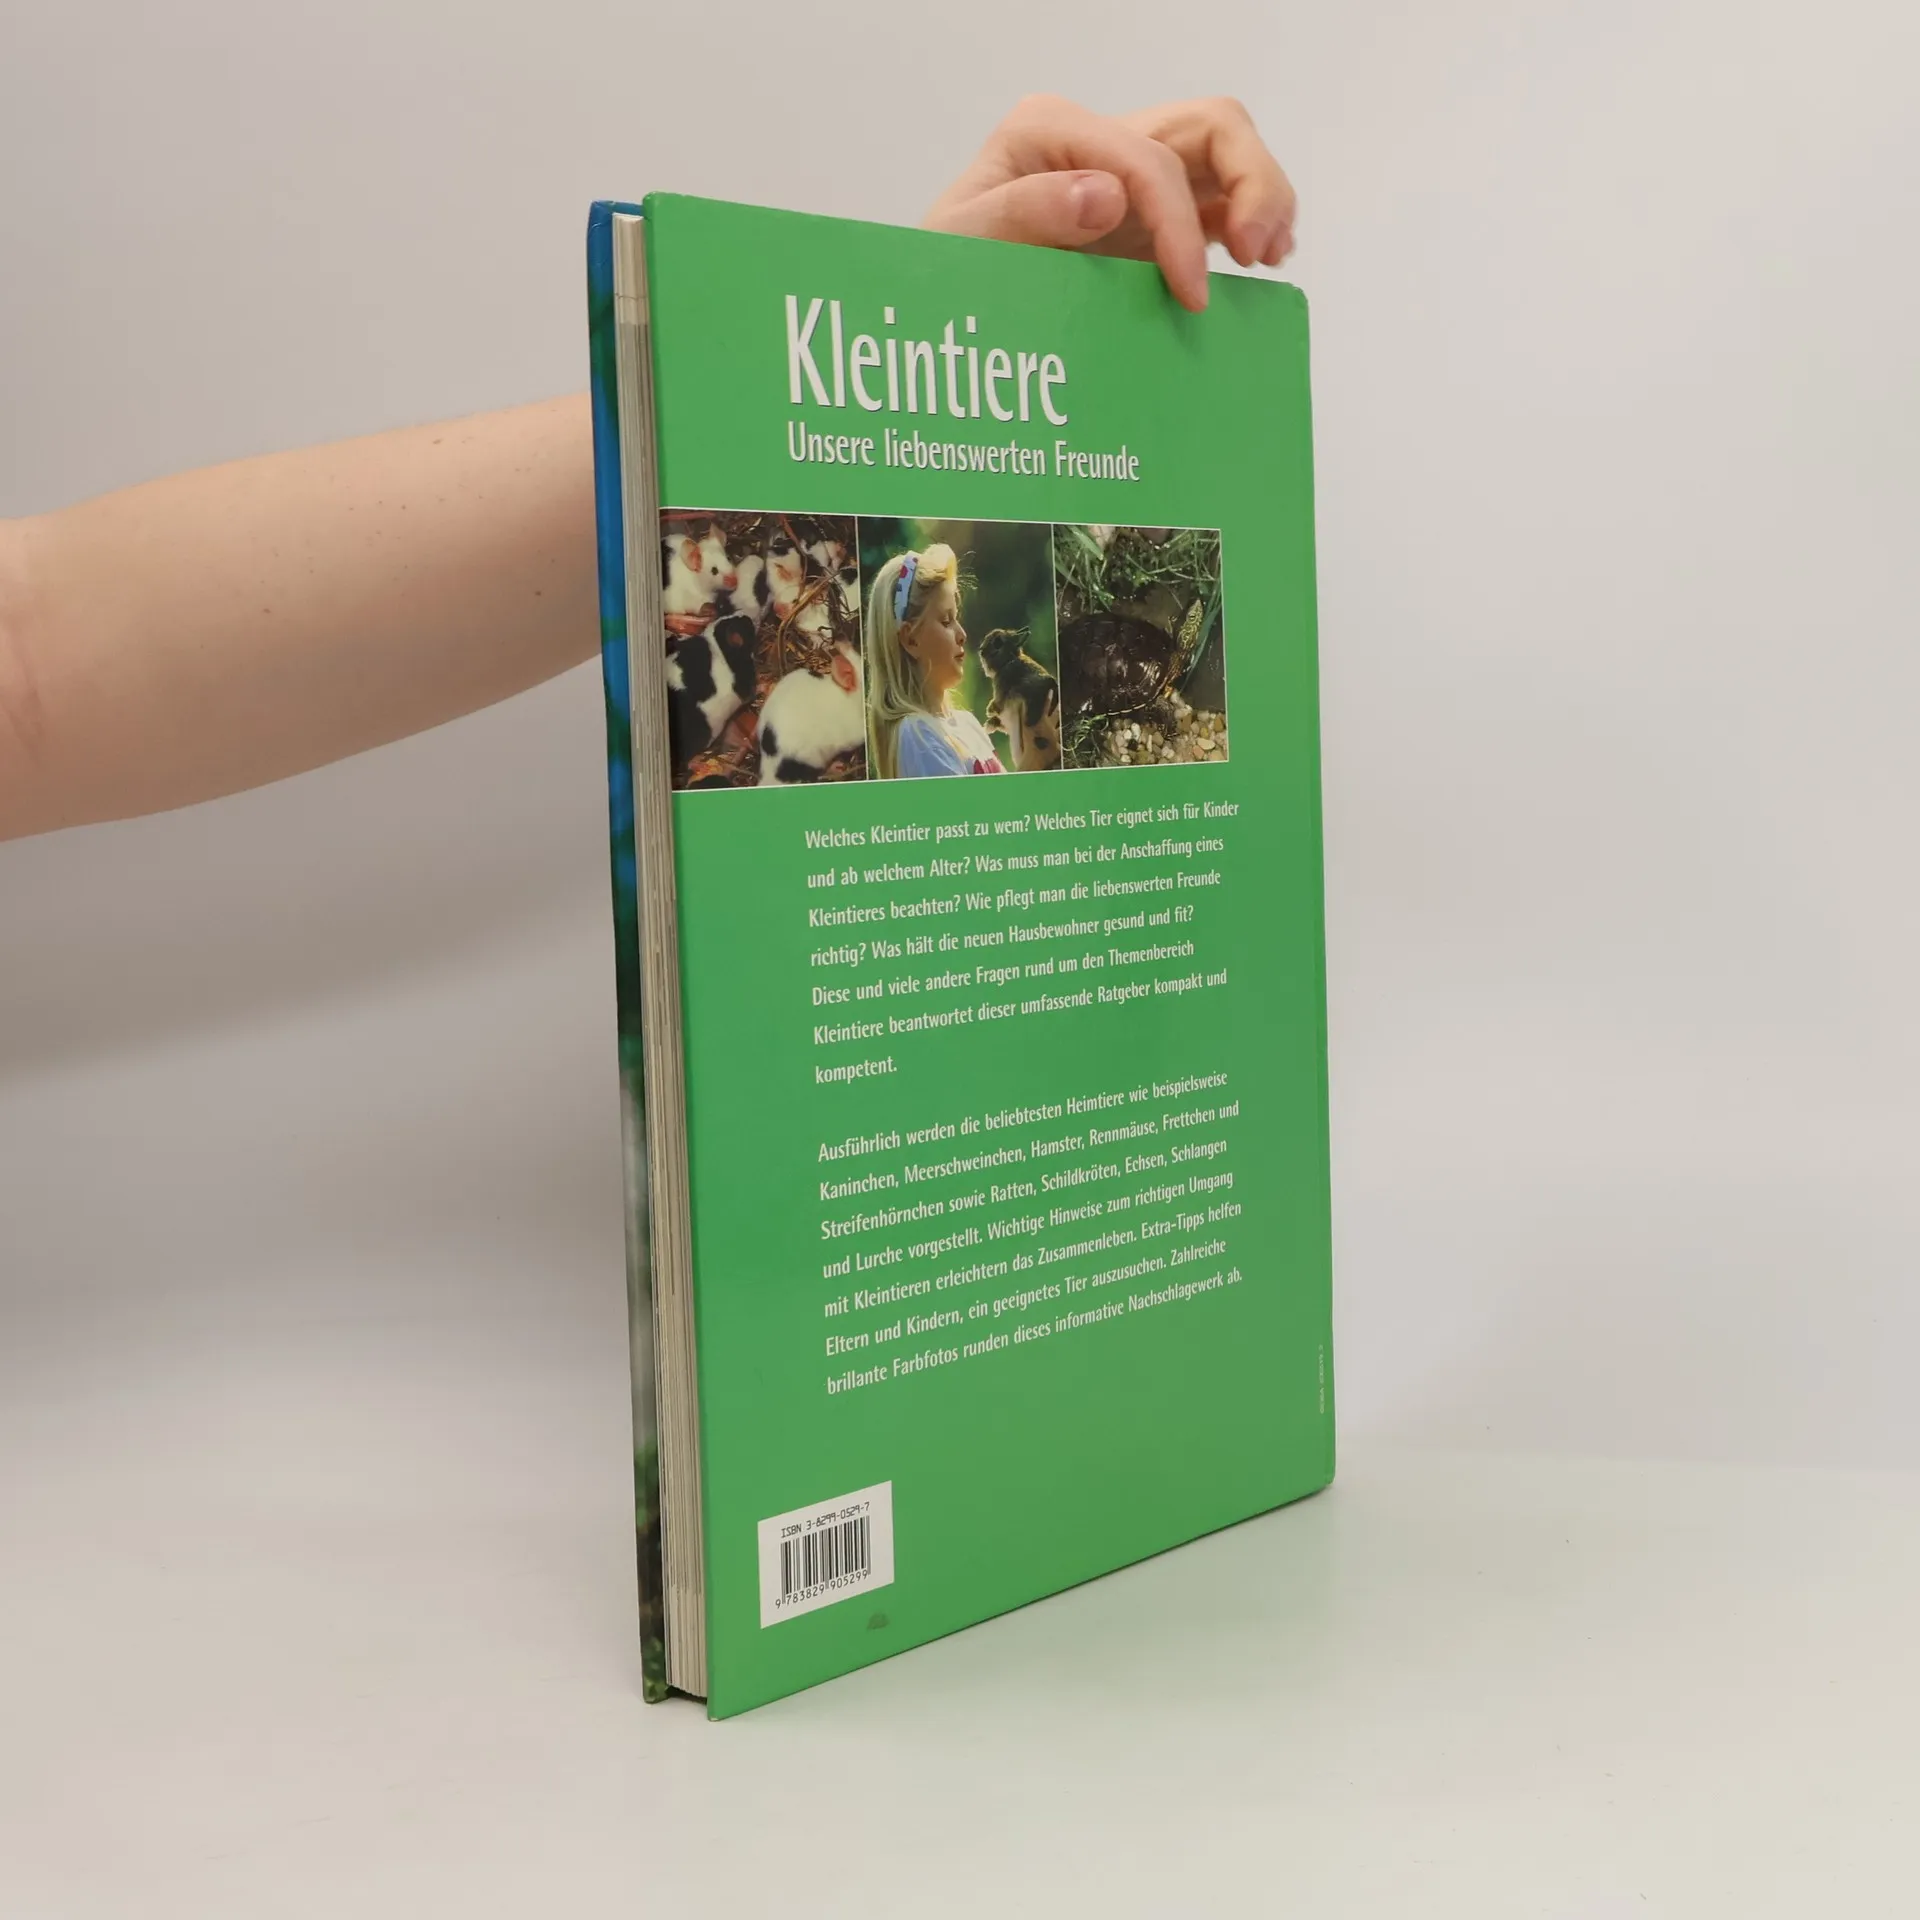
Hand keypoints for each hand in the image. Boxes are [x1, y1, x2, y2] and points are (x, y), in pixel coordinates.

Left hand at [923, 95, 1295, 312]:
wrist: (940, 307)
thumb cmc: (943, 271)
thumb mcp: (963, 242)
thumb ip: (1026, 213)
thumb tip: (1106, 195)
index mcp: (1053, 129)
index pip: (1147, 159)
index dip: (1179, 223)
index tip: (1190, 293)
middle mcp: (1100, 142)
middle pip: (1210, 126)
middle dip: (1251, 181)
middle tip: (1256, 254)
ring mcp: (1130, 176)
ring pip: (1227, 154)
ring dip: (1264, 196)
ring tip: (1270, 257)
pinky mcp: (1150, 216)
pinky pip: (1220, 202)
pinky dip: (1251, 222)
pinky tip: (1261, 261)